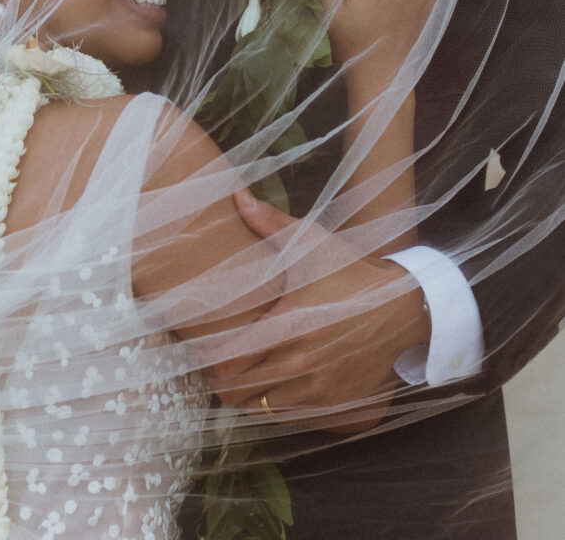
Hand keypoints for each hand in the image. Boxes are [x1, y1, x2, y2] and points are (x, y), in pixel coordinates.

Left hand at [204, 191, 429, 431]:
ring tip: (246, 372)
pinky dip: (277, 405)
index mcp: (287, 326)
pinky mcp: (334, 404)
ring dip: (249, 394)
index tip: (206, 346)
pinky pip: (290, 418)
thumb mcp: (312, 243)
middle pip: (237, 393)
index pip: (227, 363)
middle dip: (223, 381)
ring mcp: (319, 388)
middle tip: (221, 362)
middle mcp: (300, 363)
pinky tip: (277, 381)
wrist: (404, 308)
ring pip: (261, 409)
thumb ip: (268, 222)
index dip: (209, 359)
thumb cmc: (351, 272)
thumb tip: (236, 194)